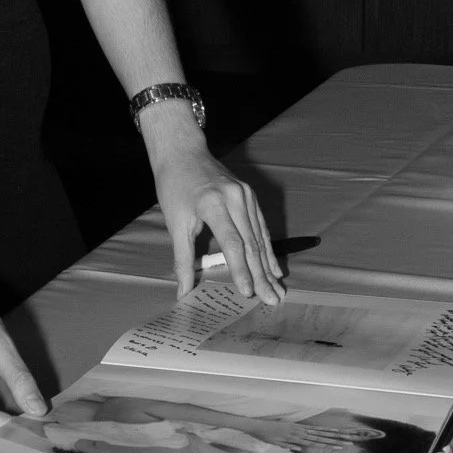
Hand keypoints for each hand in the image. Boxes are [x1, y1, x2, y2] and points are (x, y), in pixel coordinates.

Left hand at [150, 133, 285, 304]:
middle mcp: (235, 198)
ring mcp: (246, 195)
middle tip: (272, 300)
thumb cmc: (174, 188)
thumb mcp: (175, 224)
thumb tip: (184, 291)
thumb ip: (183, 260)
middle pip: (252, 244)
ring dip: (269, 267)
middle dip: (262, 275)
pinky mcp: (250, 196)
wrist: (183, 153)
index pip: (232, 243)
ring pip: (260, 238)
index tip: (248, 292)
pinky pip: (261, 228)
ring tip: (277, 290)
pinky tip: (274, 269)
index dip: (241, 270)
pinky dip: (268, 250)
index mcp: (213, 204)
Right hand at [251, 420, 355, 450]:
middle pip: (322, 435)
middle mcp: (301, 430)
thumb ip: (292, 444)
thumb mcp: (282, 439)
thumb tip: (300, 449)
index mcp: (300, 430)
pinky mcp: (292, 437)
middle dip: (337, 438)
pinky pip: (306, 442)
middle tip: (350, 441)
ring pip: (318, 438)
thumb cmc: (267, 432)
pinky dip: (316, 444)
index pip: (319, 433)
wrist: (257, 426)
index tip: (343, 437)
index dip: (331, 435)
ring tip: (343, 445)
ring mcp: (297, 433)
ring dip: (331, 442)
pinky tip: (325, 447)